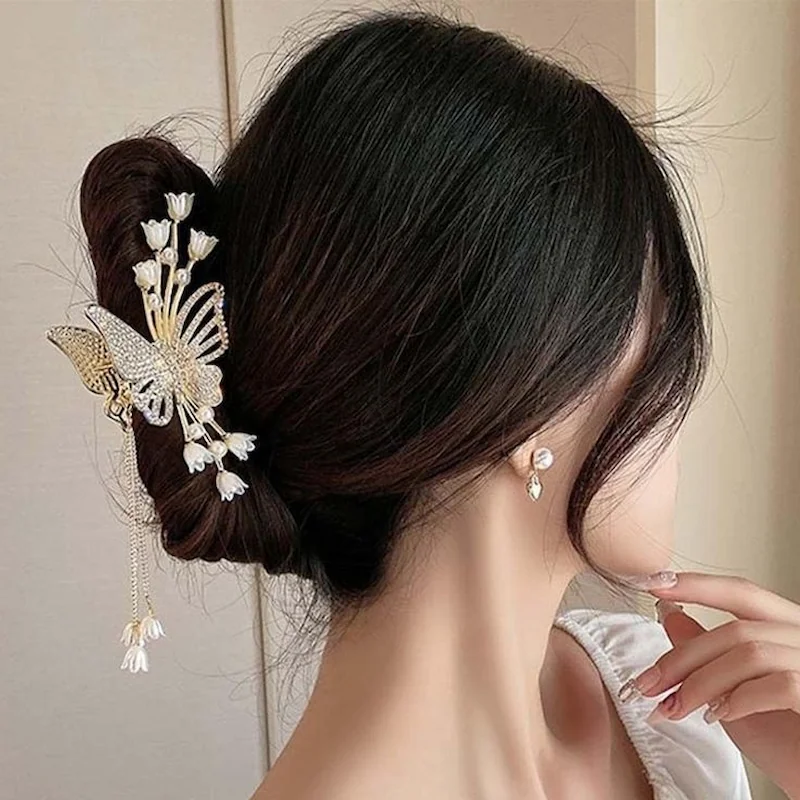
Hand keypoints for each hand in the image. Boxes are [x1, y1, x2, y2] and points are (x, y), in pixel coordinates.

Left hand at [622, 572, 799, 797]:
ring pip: (749, 653)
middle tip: (647, 683)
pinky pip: (779, 684)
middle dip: (682, 657)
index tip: (653, 586)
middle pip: (736, 628)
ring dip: (700, 683)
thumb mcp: (735, 695)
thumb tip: (670, 616)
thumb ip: (709, 657)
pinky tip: (719, 716)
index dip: (697, 586)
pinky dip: (740, 699)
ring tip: (673, 708)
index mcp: (786, 631)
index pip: (742, 593)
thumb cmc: (789, 745)